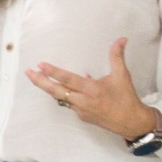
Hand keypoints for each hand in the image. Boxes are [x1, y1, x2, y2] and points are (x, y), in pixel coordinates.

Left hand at [26, 38, 158, 139]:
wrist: (132, 123)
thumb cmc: (127, 98)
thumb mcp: (122, 75)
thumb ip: (117, 56)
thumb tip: (121, 39)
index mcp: (92, 90)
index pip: (67, 79)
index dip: (52, 72)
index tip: (40, 65)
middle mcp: (83, 101)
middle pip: (56, 91)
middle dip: (40, 82)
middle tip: (28, 73)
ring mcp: (81, 111)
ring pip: (60, 98)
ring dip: (49, 88)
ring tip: (37, 77)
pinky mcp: (82, 117)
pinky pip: (69, 104)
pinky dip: (65, 95)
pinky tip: (61, 87)